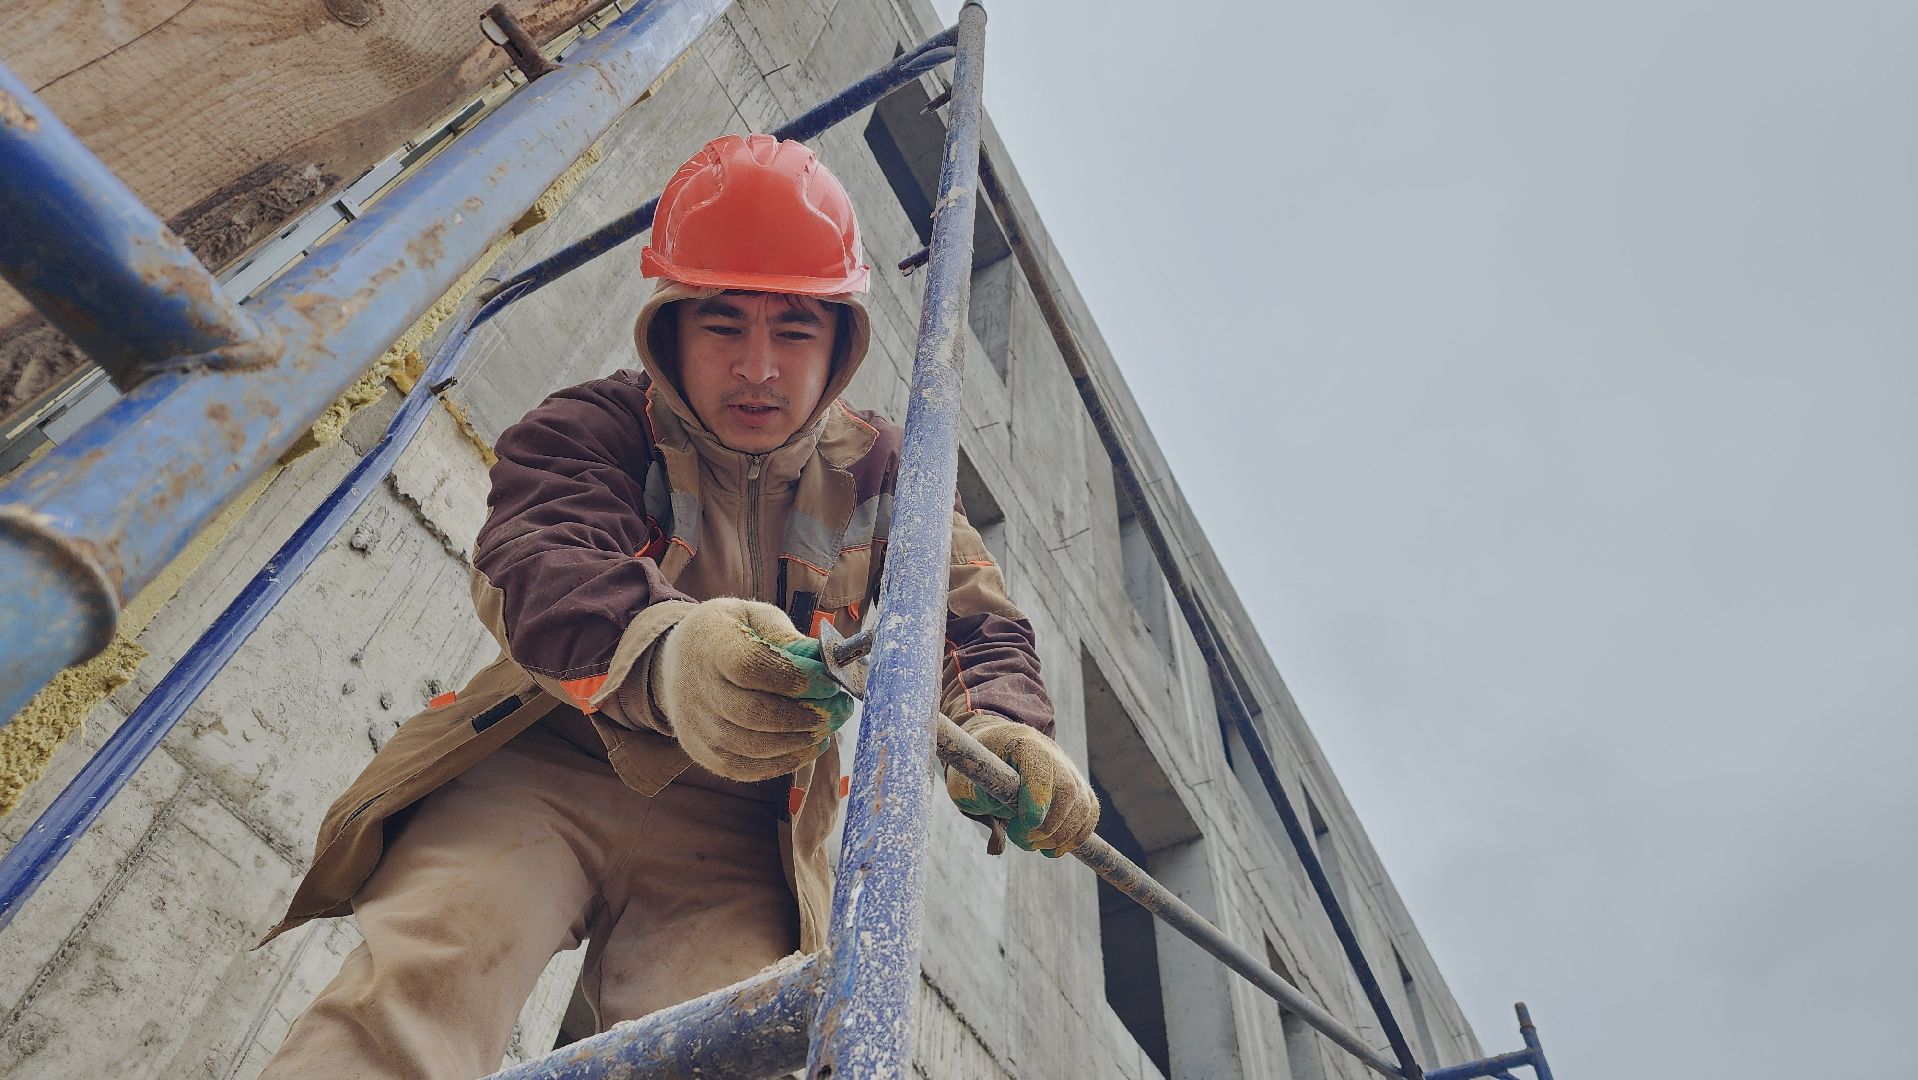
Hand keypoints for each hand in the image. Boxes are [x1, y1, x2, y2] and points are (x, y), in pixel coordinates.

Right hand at [651, 598, 855, 780]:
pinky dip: (782, 763)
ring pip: (751, 746)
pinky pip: (744, 769)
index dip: (796, 678)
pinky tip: (808, 747)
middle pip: (753, 713)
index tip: (830, 682)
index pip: (751, 666)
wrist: (678, 659)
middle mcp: (696, 687)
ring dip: (799, 742)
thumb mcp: (754, 617)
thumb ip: (787, 637)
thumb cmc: (730, 634)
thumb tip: (826, 663)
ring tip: (828, 728)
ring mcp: (695, 724)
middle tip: (840, 710)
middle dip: (806, 715)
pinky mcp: (700, 751)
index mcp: (710, 643)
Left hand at [946, 712, 1098, 856]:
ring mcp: (1068, 769)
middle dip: (1049, 824)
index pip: (1040, 766)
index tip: (1027, 823)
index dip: (1038, 797)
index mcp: (1021, 742)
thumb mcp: (965, 781)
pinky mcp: (1077, 788)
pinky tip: (1053, 849)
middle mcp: (1051, 752)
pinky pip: (1089, 813)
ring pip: (1082, 804)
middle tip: (1023, 840)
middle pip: (1067, 788)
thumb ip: (982, 796)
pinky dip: (1076, 836)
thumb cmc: (978, 768)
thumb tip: (1009, 816)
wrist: (995, 753)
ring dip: (1061, 835)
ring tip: (1034, 846)